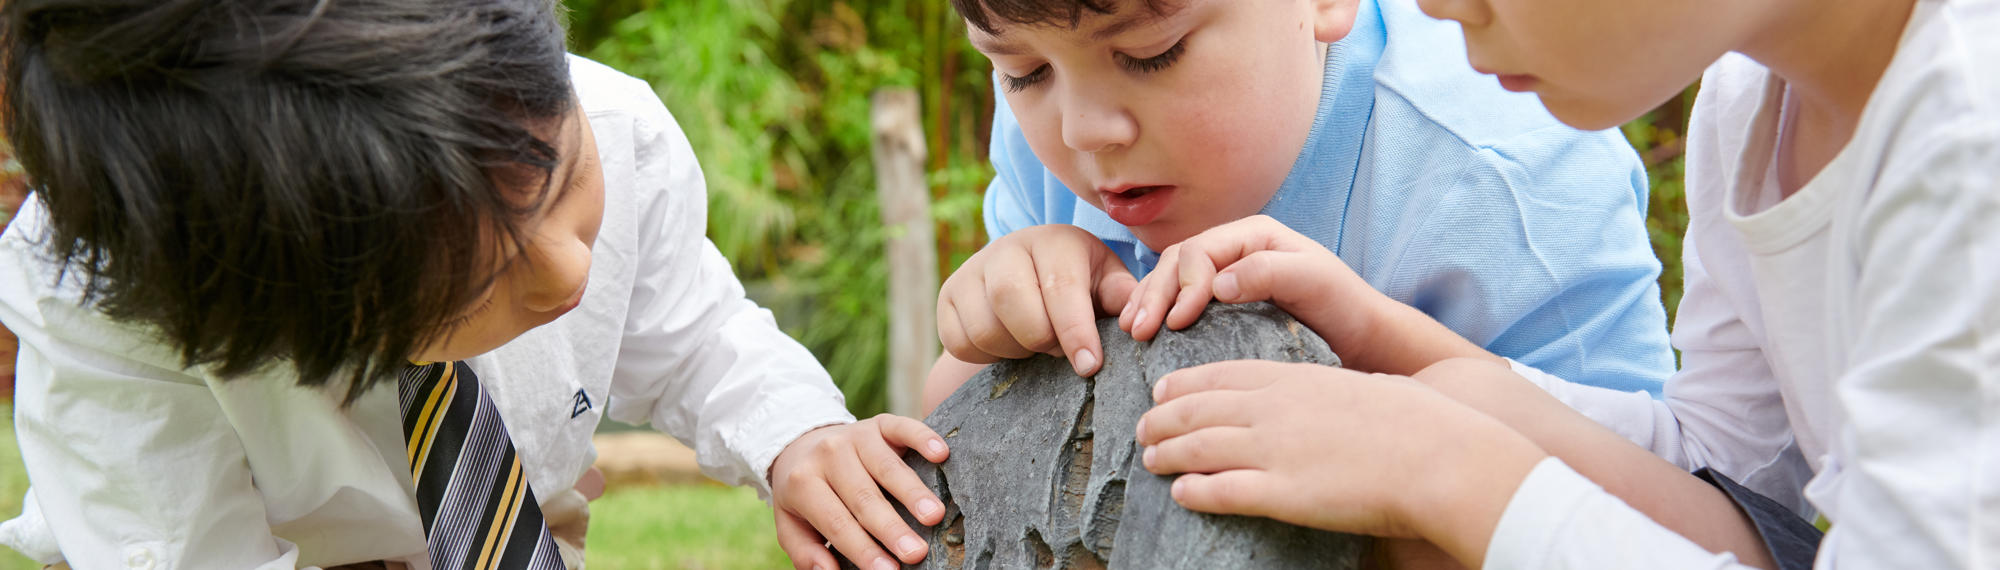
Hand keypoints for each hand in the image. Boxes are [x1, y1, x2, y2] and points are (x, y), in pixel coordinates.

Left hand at [769, 415, 950, 569]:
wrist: (802, 442)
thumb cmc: (805, 494)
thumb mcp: (791, 523)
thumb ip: (805, 551)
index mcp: (804, 484)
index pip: (836, 522)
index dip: (863, 549)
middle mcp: (829, 456)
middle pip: (864, 497)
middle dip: (891, 527)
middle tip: (915, 552)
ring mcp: (856, 436)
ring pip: (886, 467)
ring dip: (913, 492)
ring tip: (934, 515)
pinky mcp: (878, 423)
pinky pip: (902, 427)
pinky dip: (923, 438)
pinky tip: (941, 453)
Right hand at [937, 224, 1138, 375]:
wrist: (1029, 276)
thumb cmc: (1079, 283)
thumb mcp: (1107, 282)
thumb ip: (1125, 298)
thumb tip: (1140, 321)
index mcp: (1054, 240)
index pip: (1060, 286)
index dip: (1076, 331)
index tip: (1089, 365)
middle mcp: (1007, 247)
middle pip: (1012, 302)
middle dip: (1040, 339)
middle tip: (1058, 349)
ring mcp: (971, 270)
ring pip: (985, 328)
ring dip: (1015, 350)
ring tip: (1036, 343)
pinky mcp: (946, 296)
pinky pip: (960, 342)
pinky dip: (987, 355)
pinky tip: (1009, 343)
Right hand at [1121, 215, 1377, 349]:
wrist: (1359, 336)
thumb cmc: (1342, 305)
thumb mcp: (1315, 281)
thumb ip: (1268, 273)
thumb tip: (1217, 283)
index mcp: (1253, 235)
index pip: (1201, 250)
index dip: (1184, 284)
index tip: (1178, 322)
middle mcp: (1234, 248)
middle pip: (1178, 261)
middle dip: (1154, 294)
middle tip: (1138, 330)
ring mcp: (1225, 273)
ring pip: (1171, 278)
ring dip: (1147, 302)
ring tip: (1131, 331)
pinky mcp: (1221, 302)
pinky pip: (1179, 299)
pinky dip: (1158, 312)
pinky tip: (1144, 331)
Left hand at [1133, 360, 1544, 565]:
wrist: (1440, 457)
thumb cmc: (1420, 422)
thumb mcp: (1366, 388)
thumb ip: (1334, 391)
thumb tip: (1334, 397)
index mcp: (1295, 378)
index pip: (1222, 375)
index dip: (1184, 384)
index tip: (1162, 389)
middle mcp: (1274, 410)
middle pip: (1198, 409)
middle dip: (1163, 418)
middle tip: (1143, 428)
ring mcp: (1273, 450)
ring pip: (1198, 447)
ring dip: (1167, 453)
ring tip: (1151, 459)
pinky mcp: (1281, 493)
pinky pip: (1222, 491)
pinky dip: (1195, 491)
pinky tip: (1181, 493)